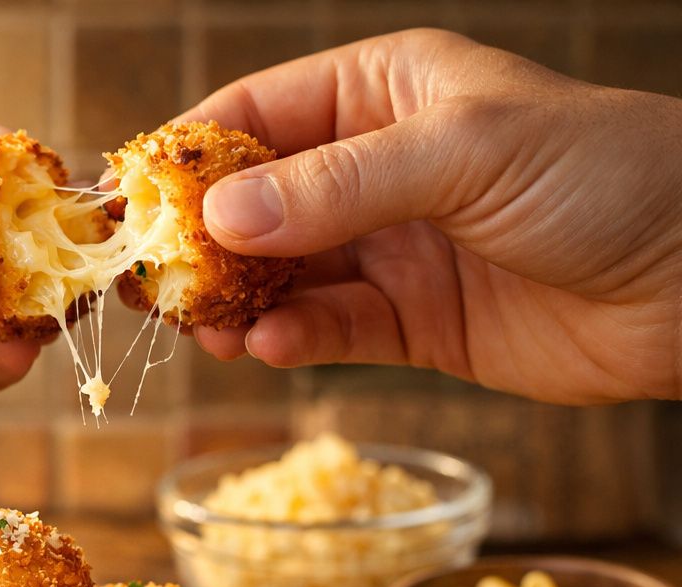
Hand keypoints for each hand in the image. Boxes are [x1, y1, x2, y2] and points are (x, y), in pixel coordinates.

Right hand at [181, 29, 681, 404]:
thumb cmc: (604, 175)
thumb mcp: (465, 152)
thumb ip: (338, 185)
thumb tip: (220, 214)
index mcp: (383, 92)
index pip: (255, 113)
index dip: (186, 155)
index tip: (128, 201)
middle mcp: (375, 168)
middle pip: (254, 201)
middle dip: (199, 242)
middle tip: (151, 284)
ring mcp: (390, 248)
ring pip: (280, 274)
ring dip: (236, 302)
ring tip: (203, 330)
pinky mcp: (410, 322)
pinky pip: (327, 330)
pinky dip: (290, 340)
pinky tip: (267, 348)